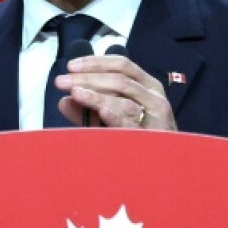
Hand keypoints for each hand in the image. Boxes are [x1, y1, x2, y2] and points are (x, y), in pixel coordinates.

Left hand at [54, 54, 176, 130]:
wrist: (165, 164)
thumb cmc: (140, 137)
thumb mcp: (111, 118)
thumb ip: (89, 109)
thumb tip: (64, 101)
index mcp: (147, 86)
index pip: (122, 65)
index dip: (95, 62)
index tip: (71, 66)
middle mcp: (154, 97)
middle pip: (119, 80)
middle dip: (88, 78)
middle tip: (62, 81)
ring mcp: (156, 116)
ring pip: (124, 100)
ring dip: (97, 95)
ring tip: (76, 93)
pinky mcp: (153, 136)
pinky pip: (131, 124)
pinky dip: (115, 116)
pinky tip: (102, 111)